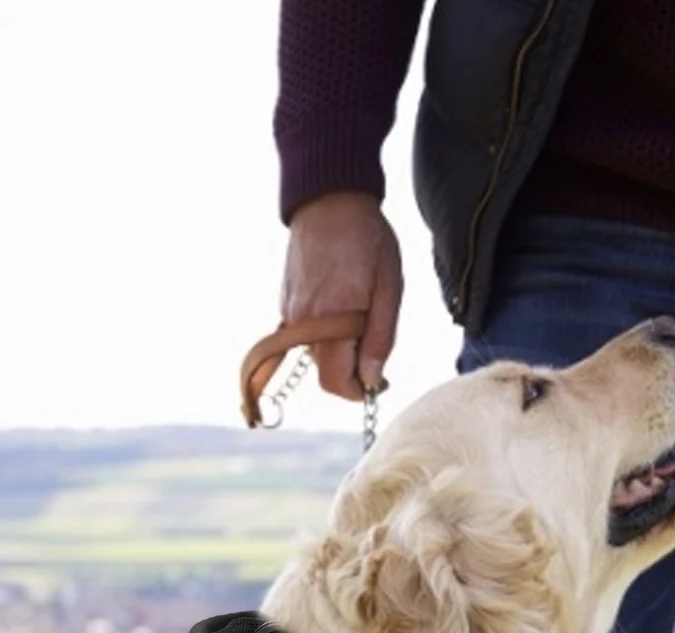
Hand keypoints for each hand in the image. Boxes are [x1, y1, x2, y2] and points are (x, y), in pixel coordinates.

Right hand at [282, 191, 401, 400]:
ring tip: (361, 317)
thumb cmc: (366, 239)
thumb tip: (372, 379)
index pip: (335, 382)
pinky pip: (308, 335)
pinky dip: (327, 335)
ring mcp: (290, 314)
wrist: (329, 199)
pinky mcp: (286, 303)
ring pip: (317, 355)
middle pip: (325, 374)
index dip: (359, 391)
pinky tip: (343, 306)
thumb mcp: (388, 288)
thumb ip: (379, 338)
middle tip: (375, 354)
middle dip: (351, 374)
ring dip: (340, 352)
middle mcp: (302, 323)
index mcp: (329, 321)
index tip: (379, 383)